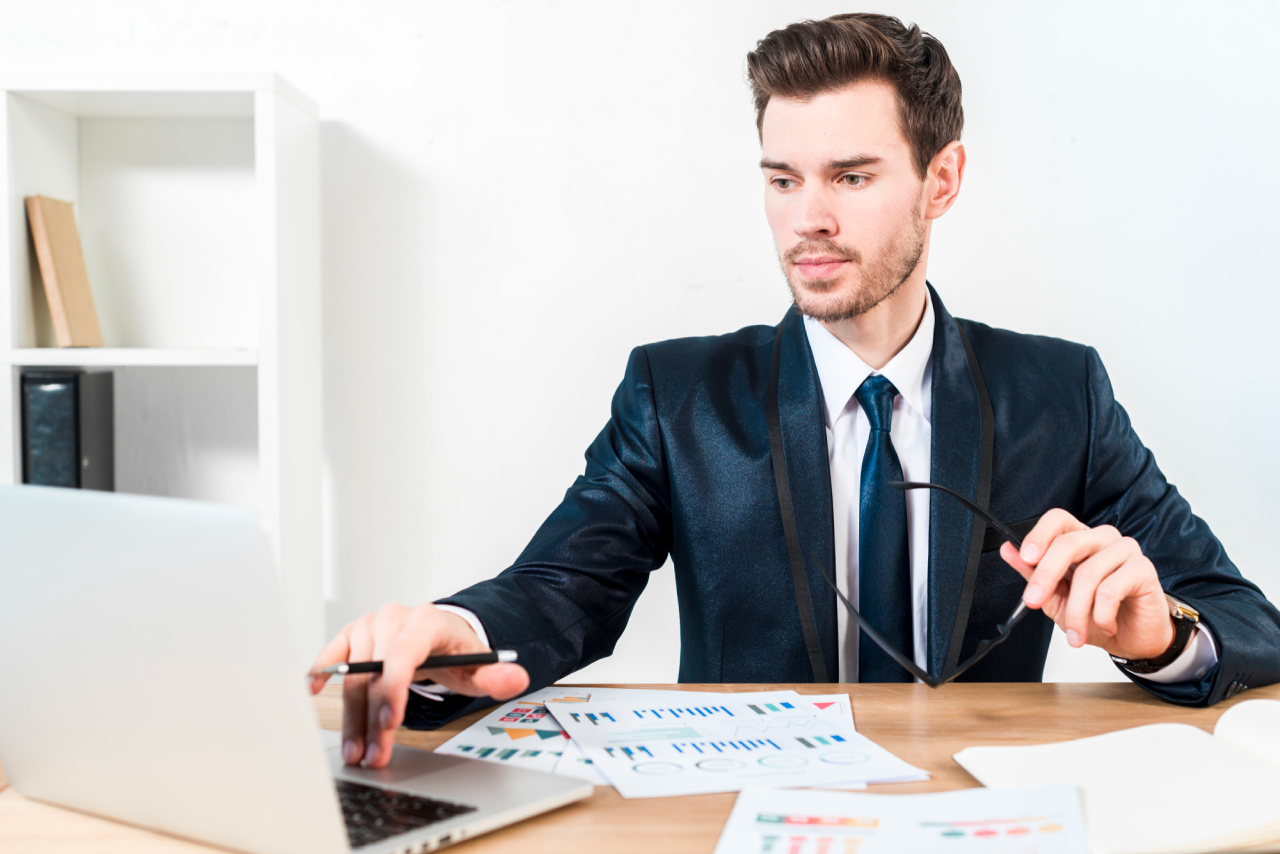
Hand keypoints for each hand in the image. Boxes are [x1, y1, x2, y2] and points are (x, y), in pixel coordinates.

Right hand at [308, 603, 528, 768]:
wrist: (439, 631)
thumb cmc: (455, 650)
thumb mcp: (480, 665)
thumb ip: (496, 676)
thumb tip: (515, 678)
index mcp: (425, 622)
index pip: (403, 655)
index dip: (394, 689)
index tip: (391, 723)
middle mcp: (392, 619)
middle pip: (375, 673)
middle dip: (373, 720)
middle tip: (374, 755)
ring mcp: (369, 626)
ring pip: (352, 676)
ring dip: (351, 716)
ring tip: (356, 750)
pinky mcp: (351, 635)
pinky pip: (332, 654)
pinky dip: (320, 673)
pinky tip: (312, 694)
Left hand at [999, 509, 1175, 659]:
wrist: (1134, 639)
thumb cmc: (1098, 614)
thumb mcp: (1056, 597)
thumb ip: (1033, 573)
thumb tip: (1008, 551)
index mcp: (1080, 539)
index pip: (1057, 519)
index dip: (1039, 535)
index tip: (1025, 558)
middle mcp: (1102, 538)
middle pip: (1068, 544)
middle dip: (1045, 576)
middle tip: (1034, 601)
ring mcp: (1125, 550)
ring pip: (1088, 573)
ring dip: (1076, 610)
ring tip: (1076, 631)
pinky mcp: (1143, 569)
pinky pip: (1111, 589)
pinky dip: (1101, 614)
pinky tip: (1104, 624)